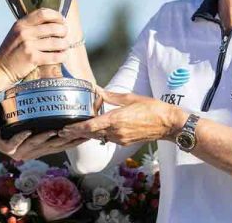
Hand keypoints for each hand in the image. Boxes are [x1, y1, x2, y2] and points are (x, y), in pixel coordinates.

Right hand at [0, 9, 68, 80]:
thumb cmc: (10, 52)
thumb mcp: (16, 33)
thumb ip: (30, 26)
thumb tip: (53, 22)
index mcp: (21, 24)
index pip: (43, 13)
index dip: (56, 16)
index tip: (62, 21)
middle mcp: (24, 32)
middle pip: (53, 27)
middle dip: (63, 31)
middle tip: (65, 35)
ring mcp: (28, 45)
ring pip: (56, 42)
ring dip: (64, 44)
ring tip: (65, 46)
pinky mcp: (32, 59)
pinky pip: (54, 56)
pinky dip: (62, 56)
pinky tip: (63, 56)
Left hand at [0, 122, 87, 160]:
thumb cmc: (8, 130)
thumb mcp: (28, 128)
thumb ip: (42, 125)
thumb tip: (57, 112)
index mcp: (38, 150)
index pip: (59, 147)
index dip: (73, 142)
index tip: (87, 135)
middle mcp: (31, 153)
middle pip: (52, 147)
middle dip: (66, 140)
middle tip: (78, 133)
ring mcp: (19, 151)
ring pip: (36, 144)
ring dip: (46, 138)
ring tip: (57, 131)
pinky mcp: (6, 148)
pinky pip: (15, 141)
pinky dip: (22, 136)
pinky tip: (28, 131)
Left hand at [58, 90, 186, 145]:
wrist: (168, 124)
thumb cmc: (152, 108)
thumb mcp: (130, 98)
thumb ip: (111, 96)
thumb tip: (97, 90)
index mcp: (115, 120)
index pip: (90, 126)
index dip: (76, 129)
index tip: (64, 129)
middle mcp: (116, 132)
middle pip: (91, 133)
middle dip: (76, 133)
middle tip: (62, 131)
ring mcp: (120, 138)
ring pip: (99, 136)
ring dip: (88, 133)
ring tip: (74, 129)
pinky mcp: (125, 142)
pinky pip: (108, 138)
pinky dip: (99, 134)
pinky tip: (95, 129)